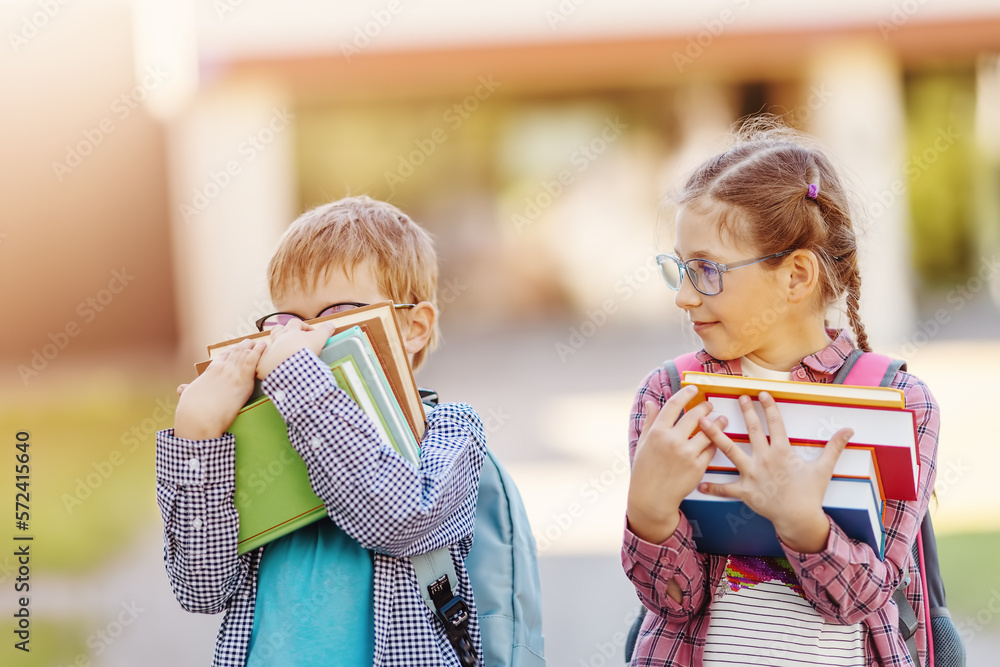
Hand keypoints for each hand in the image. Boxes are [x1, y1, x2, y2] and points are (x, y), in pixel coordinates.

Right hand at [173, 338, 266, 439]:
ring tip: (259, 343)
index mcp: (210, 371)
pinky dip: (258, 352)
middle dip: (243, 346)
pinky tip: (263, 346)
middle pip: (235, 353)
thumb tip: (181, 388)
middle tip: (249, 342)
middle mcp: (222, 369)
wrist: (199, 417)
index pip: (222, 357)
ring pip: (245, 355)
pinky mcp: (243, 381)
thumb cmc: (192, 410)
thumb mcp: (188, 396)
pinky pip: (252, 362)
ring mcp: (233, 374)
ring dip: (252, 347)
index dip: (230, 352)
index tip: (235, 349)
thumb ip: (187, 390)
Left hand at [255, 318, 336, 379]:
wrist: (290, 369)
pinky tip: (274, 369)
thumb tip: (331, 324)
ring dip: (275, 347)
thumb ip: (325, 331)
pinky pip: (262, 362)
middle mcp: (276, 339)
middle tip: (293, 340)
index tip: (312, 334)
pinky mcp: (262, 365)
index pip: (296, 323)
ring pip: (268, 345)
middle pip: (277, 330)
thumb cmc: (304, 351)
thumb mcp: (318, 339)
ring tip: (283, 354)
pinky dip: (268, 364)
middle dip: (284, 332)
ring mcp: (268, 351)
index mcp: (289, 332)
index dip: (304, 326)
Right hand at [626, 385, 724, 543]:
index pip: (674, 405)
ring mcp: (687, 454)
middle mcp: (673, 440)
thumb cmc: (645, 470)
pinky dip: (715, 443)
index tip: (693, 389)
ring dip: (718, 423)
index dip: (685, 394)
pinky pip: (711, 449)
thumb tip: (651, 403)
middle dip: (705, 407)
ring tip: (722, 419)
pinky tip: (717, 440)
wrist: (652, 498)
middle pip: (695, 415)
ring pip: (708, 432)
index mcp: (657, 432)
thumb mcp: (644, 443)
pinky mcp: (698, 467)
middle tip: (709, 405)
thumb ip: (650, 421)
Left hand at [697, 391, 853, 552]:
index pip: (776, 423)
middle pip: (752, 430)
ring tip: (703, 422)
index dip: (769, 406)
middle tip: (737, 397)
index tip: (762, 393)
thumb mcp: (823, 468)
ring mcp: (752, 474)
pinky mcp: (745, 491)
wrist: (799, 518)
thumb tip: (849, 430)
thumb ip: (834, 447)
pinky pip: (725, 488)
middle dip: (745, 412)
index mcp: (782, 452)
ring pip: (730, 450)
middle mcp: (765, 459)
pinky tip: (698, 483)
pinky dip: (712, 487)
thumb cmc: (810, 493)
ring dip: (715, 435)